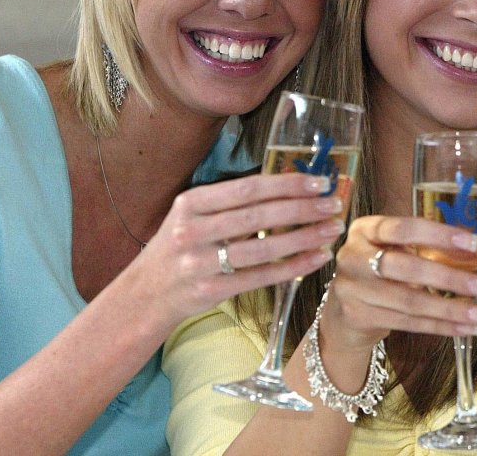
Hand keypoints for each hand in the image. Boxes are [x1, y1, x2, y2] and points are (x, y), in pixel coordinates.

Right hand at [129, 172, 344, 325]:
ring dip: (304, 237)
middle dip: (302, 208)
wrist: (143, 296)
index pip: (247, 189)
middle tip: (333, 203)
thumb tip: (286, 185)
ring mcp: (200, 263)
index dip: (286, 184)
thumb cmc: (179, 249)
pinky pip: (261, 277)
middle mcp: (193, 230)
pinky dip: (293, 267)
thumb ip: (231, 203)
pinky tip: (317, 257)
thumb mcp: (192, 216)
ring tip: (332, 229)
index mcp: (191, 203)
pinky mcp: (211, 291)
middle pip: (258, 216)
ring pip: (263, 248)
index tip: (318, 181)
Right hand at [321, 215, 476, 353]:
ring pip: (409, 301)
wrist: (343, 310)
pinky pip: (407, 323)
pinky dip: (440, 327)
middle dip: (450, 279)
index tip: (473, 243)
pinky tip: (465, 328)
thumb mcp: (408, 249)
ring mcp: (352, 288)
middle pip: (406, 268)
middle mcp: (354, 255)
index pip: (404, 227)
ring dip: (451, 310)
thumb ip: (452, 243)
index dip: (438, 235)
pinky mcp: (358, 316)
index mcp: (368, 228)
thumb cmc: (385, 270)